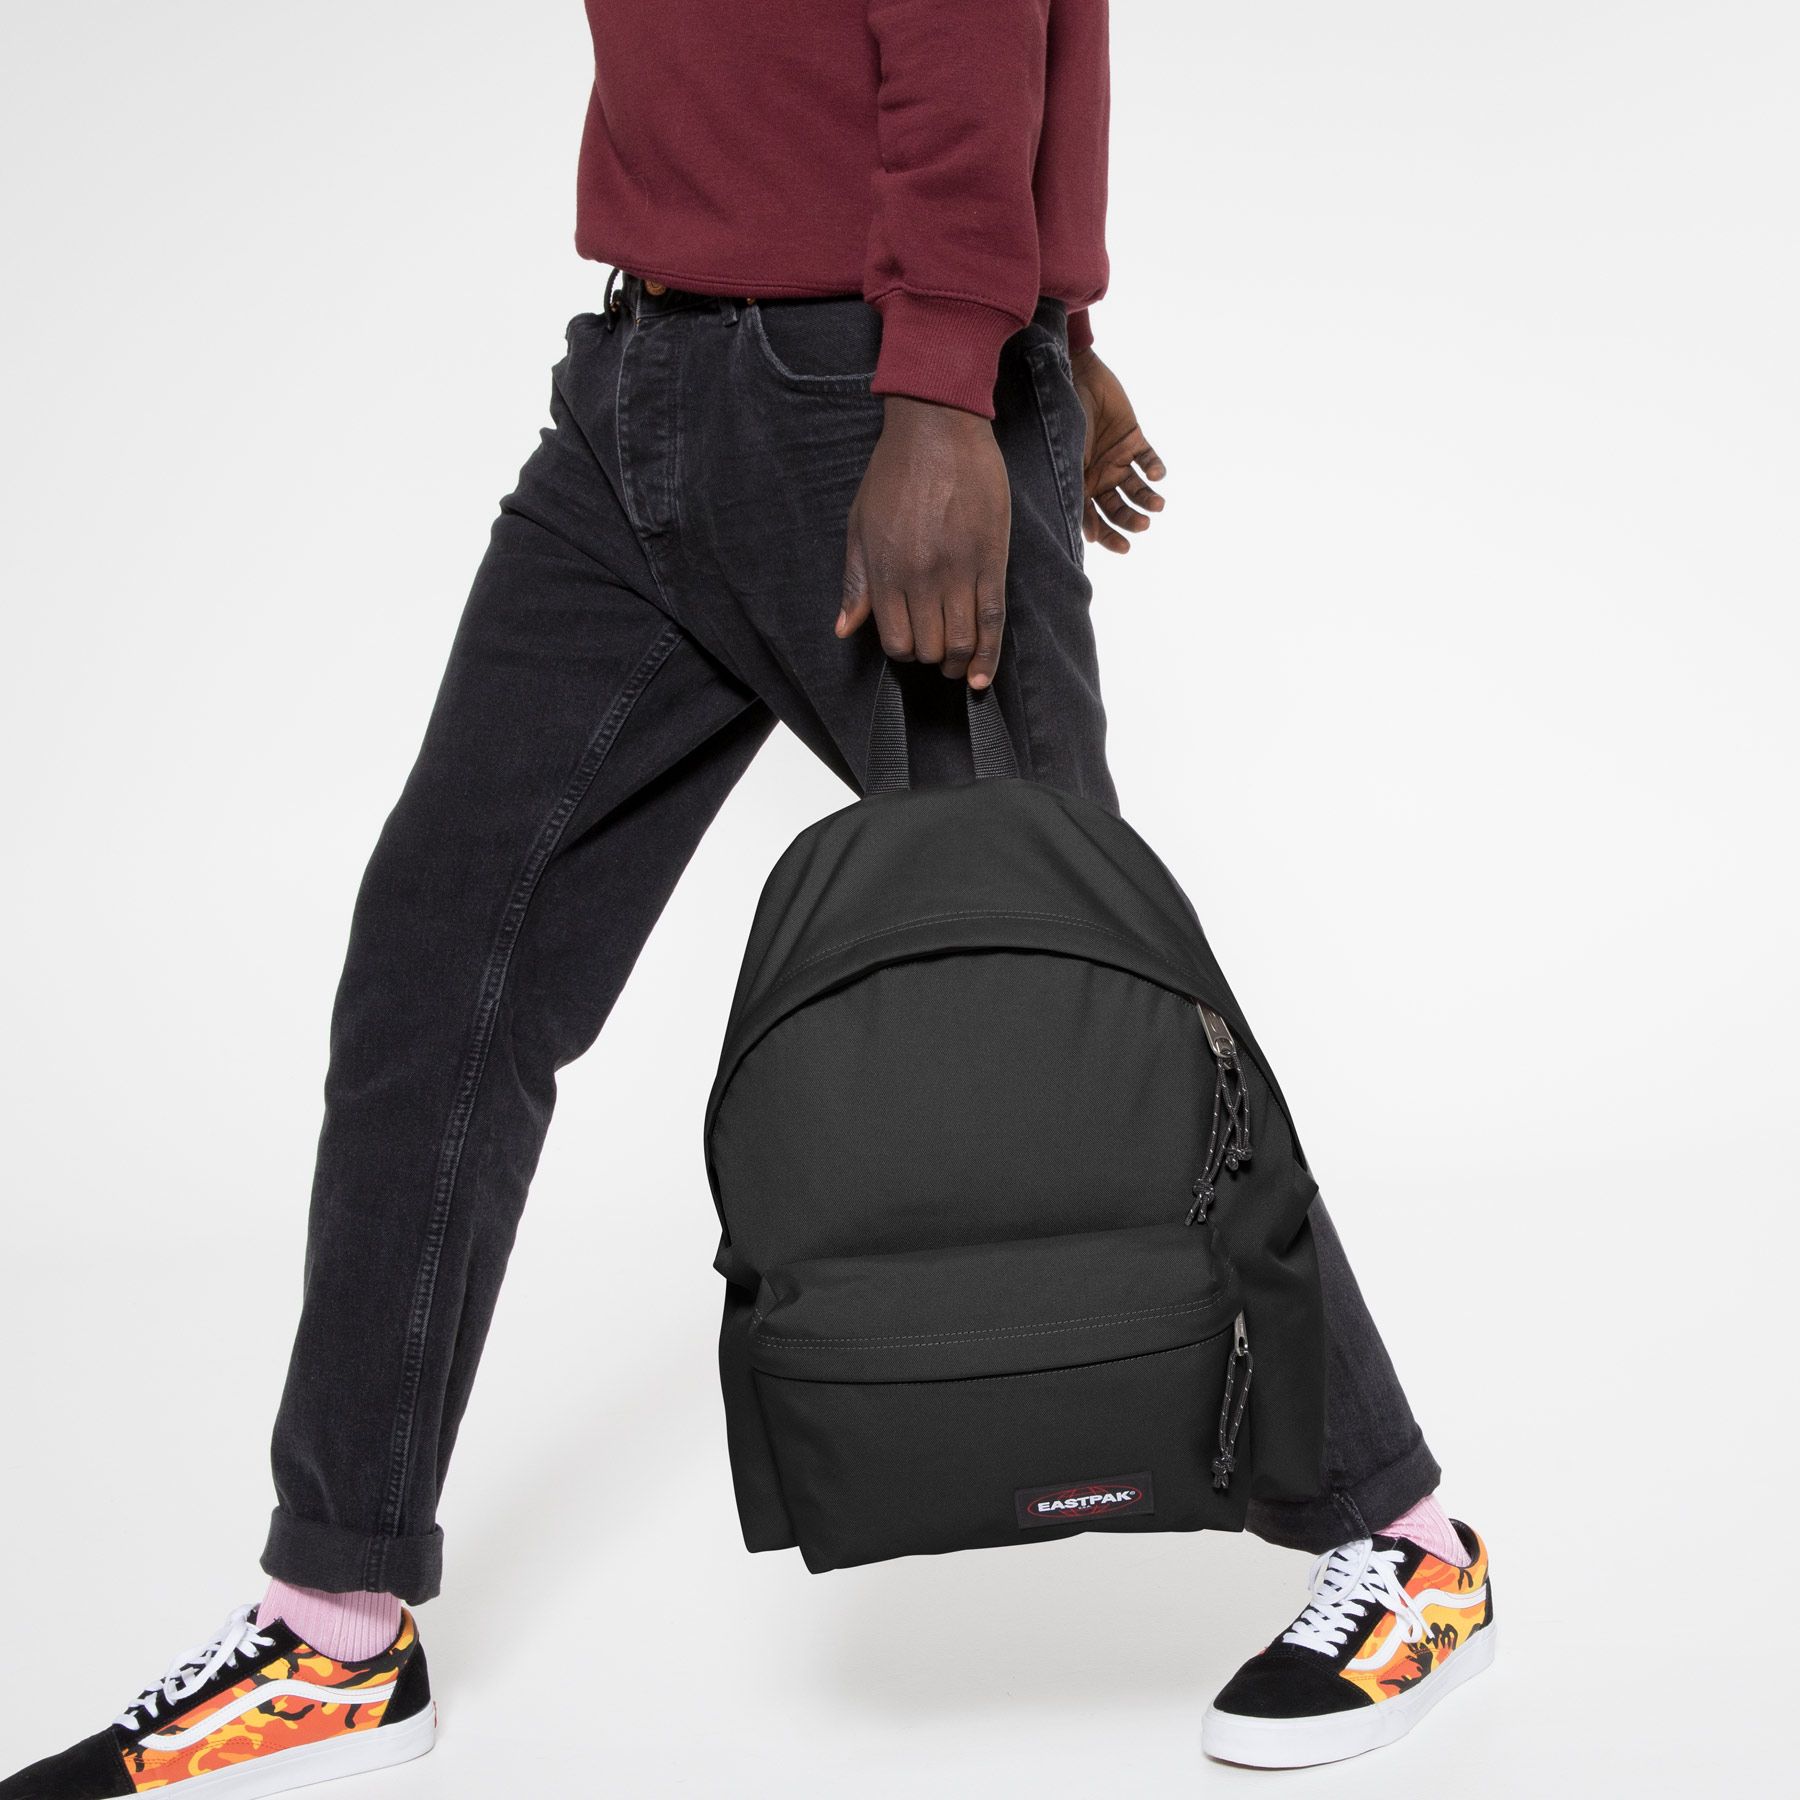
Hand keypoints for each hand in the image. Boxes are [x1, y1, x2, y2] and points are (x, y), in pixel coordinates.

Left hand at [837, 397, 1011, 687]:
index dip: (903, 650)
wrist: (938, 428)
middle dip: (931, 656)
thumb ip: (855, 582)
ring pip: (960, 642)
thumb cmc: (894, 474)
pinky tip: (980, 677)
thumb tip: (844, 629)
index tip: (910, 641)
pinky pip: (992, 621)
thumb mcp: (860, 525)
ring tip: (956, 663)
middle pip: (929, 648)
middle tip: (935, 648)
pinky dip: (987, 655)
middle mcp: (921, 578)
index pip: (895, 641)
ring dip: (957, 661)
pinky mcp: (991, 560)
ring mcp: (958, 571)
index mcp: (885, 571)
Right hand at [1070, 347, 1165, 553]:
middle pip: (1118, 508)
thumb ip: (1077, 494)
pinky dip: (1155, 469)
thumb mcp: (1067, 461)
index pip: (1094, 520)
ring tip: (1157, 505)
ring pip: (1137, 489)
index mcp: (1079, 485)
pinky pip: (1149, 460)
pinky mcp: (1134, 439)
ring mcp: (1117, 458)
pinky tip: (1156, 474)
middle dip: (1131, 520)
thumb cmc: (1064, 418)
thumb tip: (1088, 535)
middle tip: (1143, 525)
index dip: (1109, 536)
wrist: (1076, 377)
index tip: (1124, 547)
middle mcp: (1099, 476)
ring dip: (1148, 499)